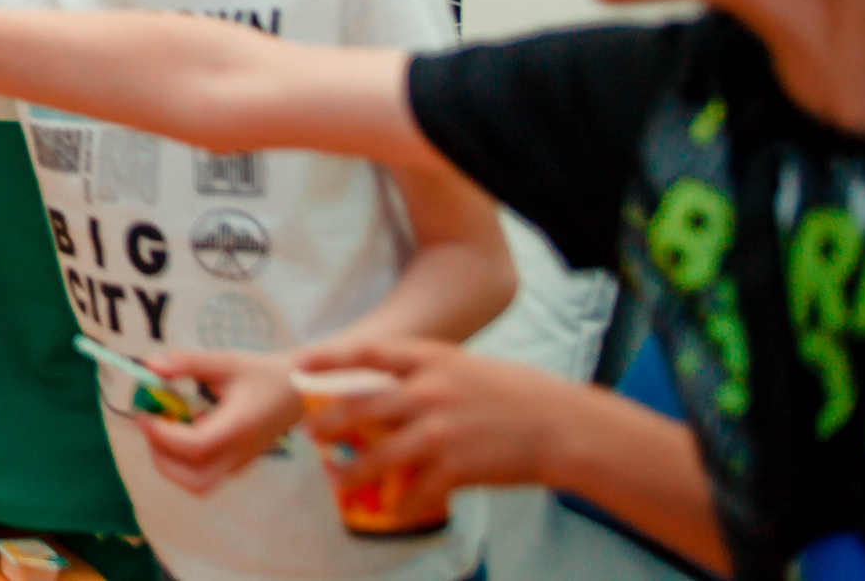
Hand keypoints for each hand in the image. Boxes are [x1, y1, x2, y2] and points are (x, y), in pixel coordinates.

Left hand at [136, 350, 301, 494]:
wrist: (299, 393)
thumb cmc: (262, 374)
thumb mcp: (226, 361)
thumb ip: (186, 363)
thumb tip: (149, 364)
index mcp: (239, 426)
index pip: (196, 446)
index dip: (163, 434)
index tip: (145, 414)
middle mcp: (240, 452)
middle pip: (194, 480)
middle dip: (161, 458)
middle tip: (147, 425)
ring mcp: (239, 463)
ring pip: (198, 484)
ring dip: (170, 463)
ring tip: (160, 428)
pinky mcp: (237, 464)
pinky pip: (204, 475)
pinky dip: (182, 460)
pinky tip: (180, 427)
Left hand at [290, 338, 562, 499]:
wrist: (561, 426)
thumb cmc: (515, 394)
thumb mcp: (464, 368)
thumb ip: (425, 375)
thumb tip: (383, 391)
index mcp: (433, 361)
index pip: (370, 353)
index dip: (331, 358)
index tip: (303, 366)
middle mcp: (430, 392)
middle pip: (361, 405)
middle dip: (330, 421)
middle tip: (312, 433)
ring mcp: (441, 430)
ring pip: (380, 454)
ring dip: (353, 470)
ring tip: (337, 478)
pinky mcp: (457, 466)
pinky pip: (415, 490)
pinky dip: (400, 503)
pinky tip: (390, 510)